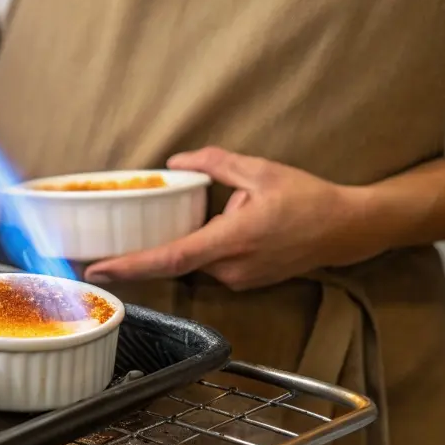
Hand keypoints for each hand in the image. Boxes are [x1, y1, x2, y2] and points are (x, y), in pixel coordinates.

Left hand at [84, 147, 381, 290]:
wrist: (345, 229)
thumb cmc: (307, 198)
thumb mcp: (259, 170)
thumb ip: (214, 164)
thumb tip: (176, 163)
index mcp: (232, 240)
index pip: (170, 258)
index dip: (131, 265)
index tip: (99, 268)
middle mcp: (231, 268)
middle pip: (175, 257)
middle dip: (147, 248)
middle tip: (111, 241)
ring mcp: (238, 279)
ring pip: (193, 258)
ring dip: (186, 239)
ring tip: (211, 214)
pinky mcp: (244, 281)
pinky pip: (209, 262)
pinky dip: (201, 245)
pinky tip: (222, 224)